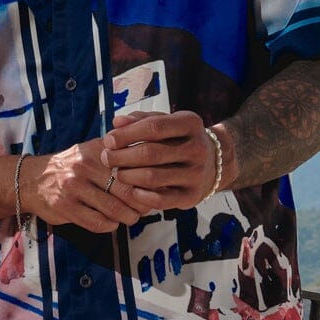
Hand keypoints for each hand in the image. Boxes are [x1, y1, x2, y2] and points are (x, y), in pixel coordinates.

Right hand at [19, 141, 146, 233]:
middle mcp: (85, 166)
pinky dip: (110, 226)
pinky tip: (112, 223)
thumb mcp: (92, 150)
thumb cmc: (71, 166)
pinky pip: (97, 222)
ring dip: (128, 218)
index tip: (154, 190)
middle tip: (145, 209)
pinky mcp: (65, 207)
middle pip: (126, 190)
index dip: (148, 182)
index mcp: (97, 150)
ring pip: (113, 209)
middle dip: (141, 204)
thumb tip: (153, 166)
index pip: (132, 167)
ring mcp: (74, 187)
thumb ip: (119, 153)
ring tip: (131, 218)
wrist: (32, 179)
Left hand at [99, 110, 224, 210]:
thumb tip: (116, 122)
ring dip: (128, 176)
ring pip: (153, 177)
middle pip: (151, 153)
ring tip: (116, 173)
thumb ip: (141, 120)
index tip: (108, 140)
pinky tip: (132, 190)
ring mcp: (196, 174)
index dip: (127, 134)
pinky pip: (161, 200)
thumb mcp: (166, 123)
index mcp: (191, 123)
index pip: (154, 127)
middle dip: (122, 156)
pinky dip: (142, 195)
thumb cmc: (179, 139)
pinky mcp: (191, 196)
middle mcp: (197, 148)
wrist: (213, 163)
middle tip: (106, 158)